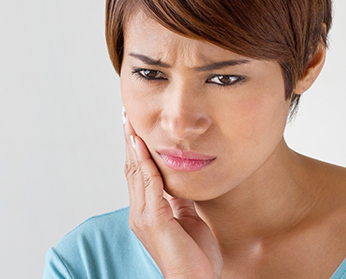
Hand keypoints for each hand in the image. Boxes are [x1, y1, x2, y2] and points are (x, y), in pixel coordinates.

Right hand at [123, 115, 222, 278]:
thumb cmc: (194, 253)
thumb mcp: (187, 217)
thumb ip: (178, 198)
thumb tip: (178, 180)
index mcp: (147, 211)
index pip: (138, 173)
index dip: (135, 150)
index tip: (134, 128)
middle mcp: (139, 212)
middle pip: (132, 169)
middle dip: (129, 142)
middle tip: (127, 118)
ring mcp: (144, 216)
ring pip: (136, 172)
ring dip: (133, 146)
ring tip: (131, 124)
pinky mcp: (154, 220)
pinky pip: (149, 184)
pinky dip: (145, 163)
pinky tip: (142, 146)